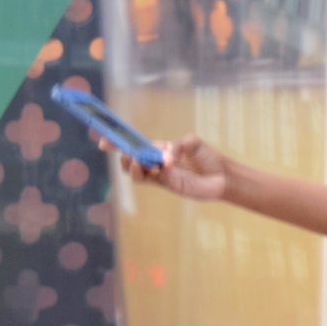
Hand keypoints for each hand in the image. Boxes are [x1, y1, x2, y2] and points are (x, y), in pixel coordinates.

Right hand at [112, 132, 229, 199]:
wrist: (222, 175)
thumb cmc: (207, 157)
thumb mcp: (194, 144)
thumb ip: (180, 145)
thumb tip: (168, 156)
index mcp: (157, 147)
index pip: (134, 143)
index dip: (118, 141)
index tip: (104, 141)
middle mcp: (155, 160)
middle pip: (130, 158)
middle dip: (122, 155)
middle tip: (125, 153)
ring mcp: (159, 174)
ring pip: (136, 173)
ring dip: (134, 167)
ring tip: (138, 162)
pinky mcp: (167, 184)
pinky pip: (153, 179)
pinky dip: (154, 173)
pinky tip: (161, 167)